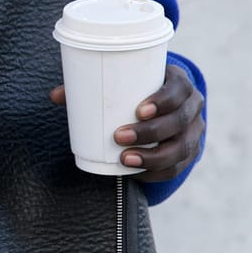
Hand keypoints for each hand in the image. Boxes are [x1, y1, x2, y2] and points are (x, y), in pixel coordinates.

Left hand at [49, 64, 204, 181]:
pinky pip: (178, 167)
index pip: (178, 90)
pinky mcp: (191, 152)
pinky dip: (158, 172)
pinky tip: (138, 174)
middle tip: (119, 137)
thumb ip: (92, 84)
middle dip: (150, 133)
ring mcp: (196, 131)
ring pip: (181, 149)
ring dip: (153, 157)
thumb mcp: (126, 78)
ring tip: (124, 159)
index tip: (138, 110)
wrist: (169, 101)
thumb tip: (55, 96)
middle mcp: (194, 106)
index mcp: (180, 82)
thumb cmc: (141, 85)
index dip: (162, 101)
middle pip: (179, 122)